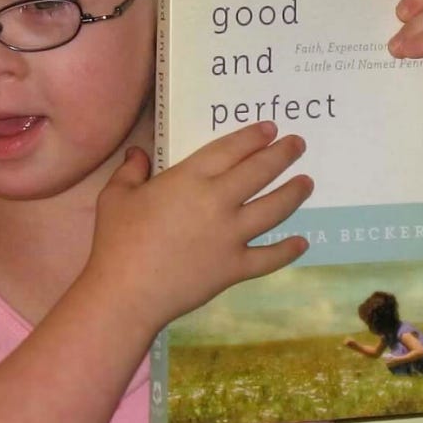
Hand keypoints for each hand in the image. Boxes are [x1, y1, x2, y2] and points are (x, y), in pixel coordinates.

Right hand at [85, 121, 311, 331]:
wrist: (127, 292)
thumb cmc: (117, 241)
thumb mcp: (115, 196)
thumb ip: (131, 170)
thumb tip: (138, 154)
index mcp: (190, 179)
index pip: (231, 149)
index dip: (254, 137)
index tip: (271, 130)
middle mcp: (217, 201)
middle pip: (260, 172)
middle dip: (283, 154)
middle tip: (299, 144)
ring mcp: (231, 236)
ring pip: (274, 209)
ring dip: (294, 193)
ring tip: (307, 183)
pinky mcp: (234, 268)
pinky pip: (269, 257)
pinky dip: (287, 250)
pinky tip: (301, 242)